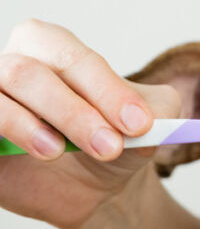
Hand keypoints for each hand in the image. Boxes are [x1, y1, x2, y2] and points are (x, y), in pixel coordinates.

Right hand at [0, 19, 179, 228]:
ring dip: (32, 126)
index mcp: (51, 47)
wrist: (96, 182)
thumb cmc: (116, 134)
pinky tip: (37, 153)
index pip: (72, 58)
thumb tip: (146, 121)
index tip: (140, 124)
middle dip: (74, 112)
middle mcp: (12, 66)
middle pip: (28, 73)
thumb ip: (156, 111)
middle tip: (111, 146)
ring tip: (61, 151)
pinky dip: (7, 135)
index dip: (106, 90)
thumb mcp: (150, 119)